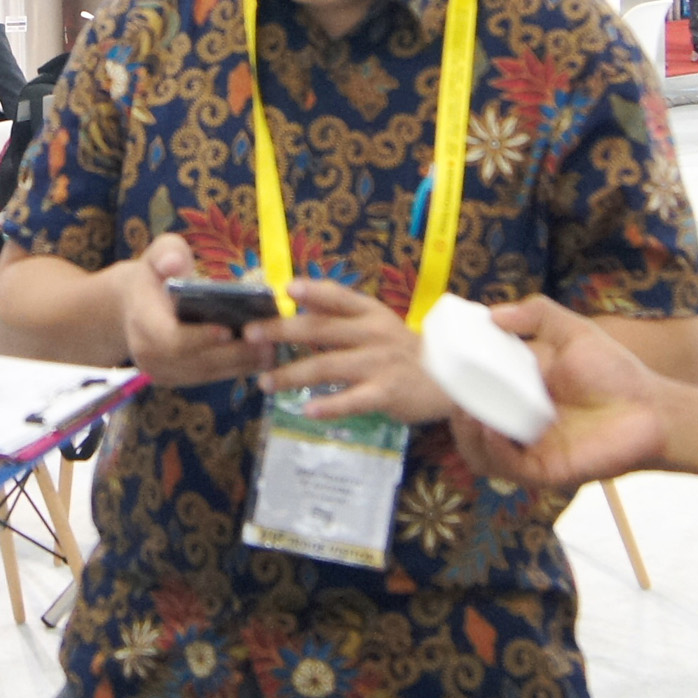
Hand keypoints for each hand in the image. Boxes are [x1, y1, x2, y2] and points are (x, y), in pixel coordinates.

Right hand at [114, 234, 272, 388]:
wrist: (134, 304)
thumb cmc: (153, 275)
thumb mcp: (157, 254)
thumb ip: (166, 253)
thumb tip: (175, 264)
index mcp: (142, 321)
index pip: (170, 338)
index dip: (199, 338)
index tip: (228, 330)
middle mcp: (148, 354)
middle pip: (195, 361)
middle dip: (231, 354)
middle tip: (266, 343)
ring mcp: (162, 371)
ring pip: (206, 373)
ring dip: (240, 364)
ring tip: (271, 351)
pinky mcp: (177, 379)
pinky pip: (209, 378)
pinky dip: (236, 369)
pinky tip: (261, 358)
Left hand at [255, 277, 453, 423]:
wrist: (447, 379)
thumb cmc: (399, 348)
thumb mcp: (373, 320)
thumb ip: (336, 309)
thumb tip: (297, 291)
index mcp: (368, 312)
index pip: (337, 296)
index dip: (312, 290)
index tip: (286, 288)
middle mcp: (372, 333)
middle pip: (321, 329)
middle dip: (281, 330)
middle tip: (249, 334)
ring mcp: (378, 364)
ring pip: (327, 366)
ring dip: (291, 374)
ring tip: (264, 382)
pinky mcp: (385, 393)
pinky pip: (353, 401)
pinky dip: (330, 405)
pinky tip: (307, 409)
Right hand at [452, 297, 671, 488]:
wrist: (653, 409)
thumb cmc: (616, 373)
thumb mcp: (573, 332)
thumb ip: (536, 314)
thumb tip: (491, 315)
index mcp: (518, 394)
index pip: (474, 394)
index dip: (455, 385)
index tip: (443, 367)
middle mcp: (518, 425)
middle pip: (468, 429)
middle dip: (455, 414)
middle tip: (456, 395)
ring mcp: (529, 450)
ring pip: (478, 454)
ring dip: (467, 436)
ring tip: (469, 415)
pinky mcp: (544, 471)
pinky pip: (507, 468)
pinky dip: (493, 450)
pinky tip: (492, 430)